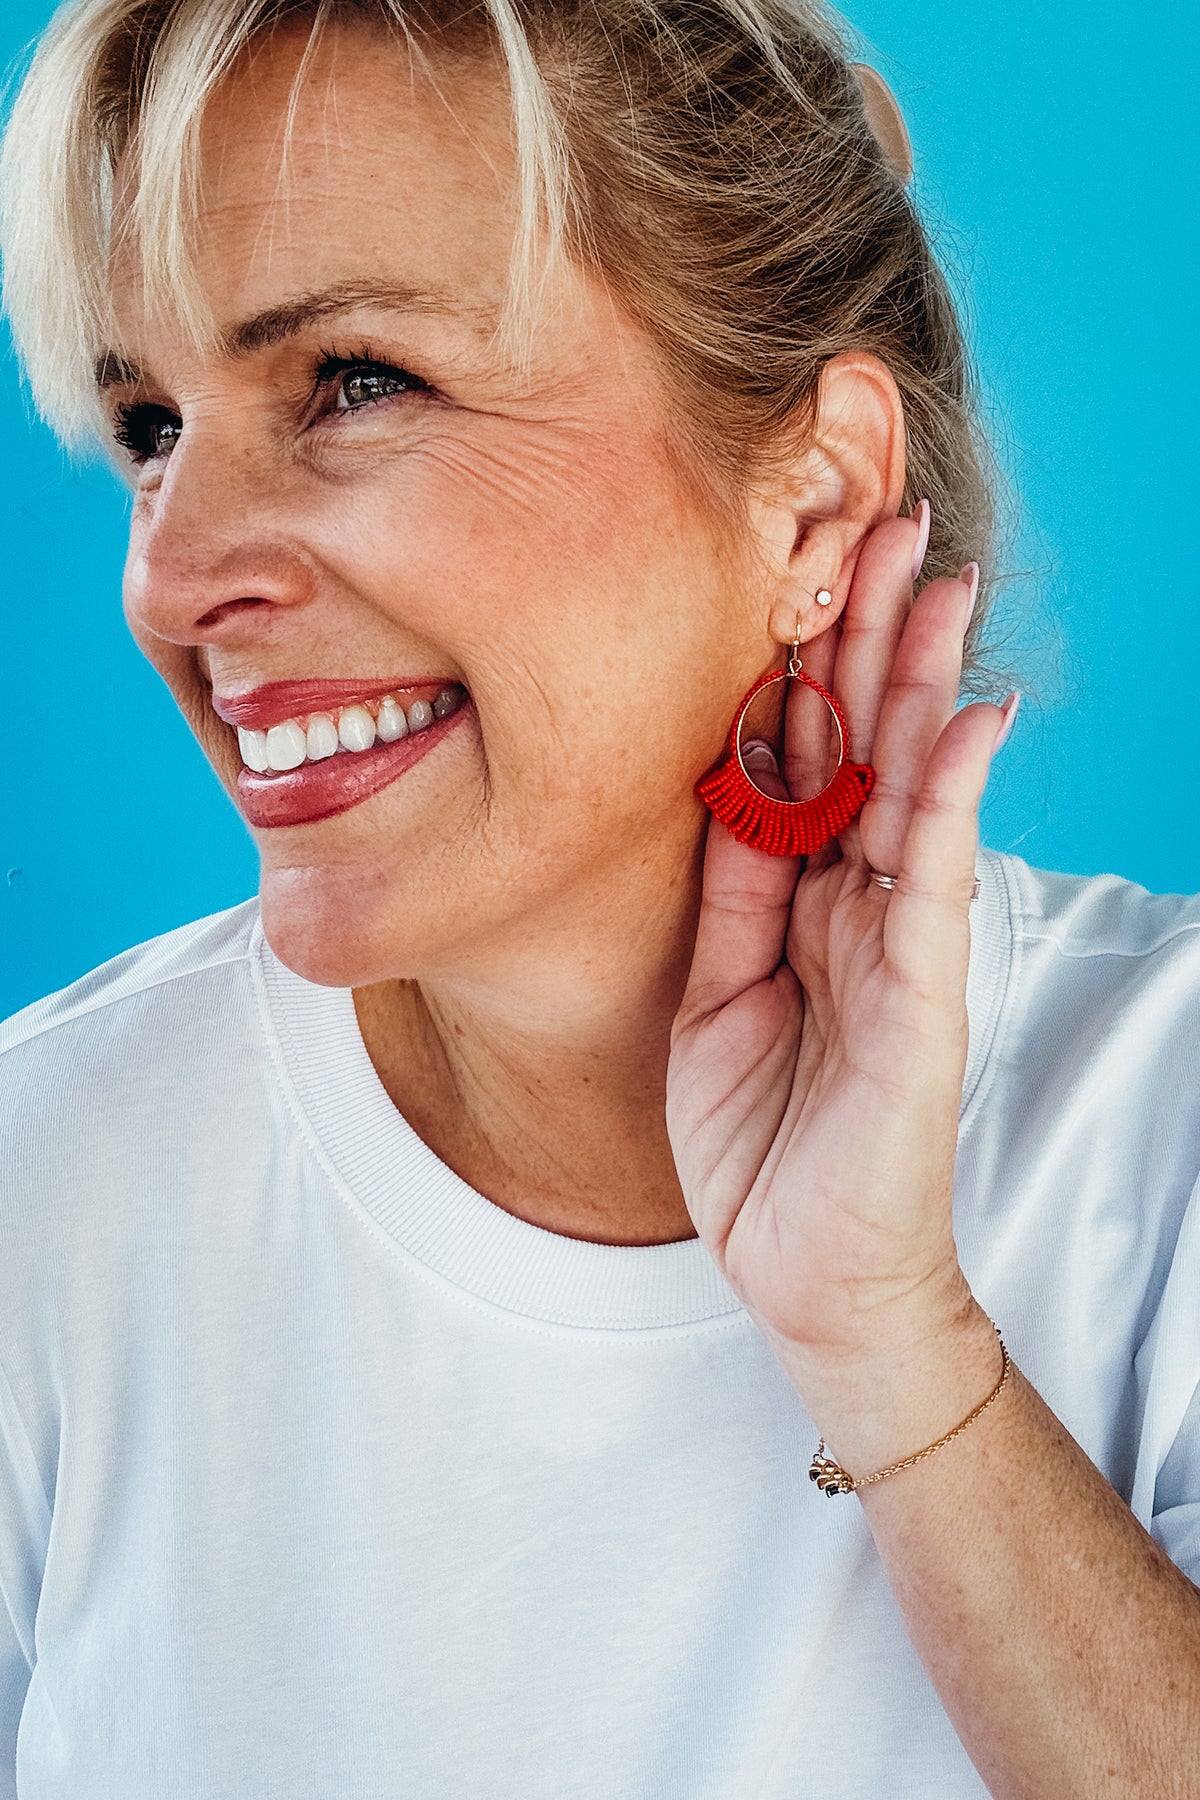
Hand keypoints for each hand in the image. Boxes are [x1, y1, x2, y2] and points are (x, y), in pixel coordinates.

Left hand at [667, 513, 1013, 1424]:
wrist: (806, 1271)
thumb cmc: (761, 1142)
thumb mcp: (714, 996)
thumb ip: (734, 892)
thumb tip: (737, 784)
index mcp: (800, 901)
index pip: (804, 758)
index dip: (803, 663)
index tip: (799, 566)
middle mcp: (856, 903)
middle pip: (863, 744)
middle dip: (871, 634)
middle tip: (887, 522)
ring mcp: (895, 941)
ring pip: (904, 784)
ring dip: (918, 679)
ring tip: (935, 579)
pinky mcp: (919, 990)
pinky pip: (930, 871)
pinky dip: (947, 791)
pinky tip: (965, 715)